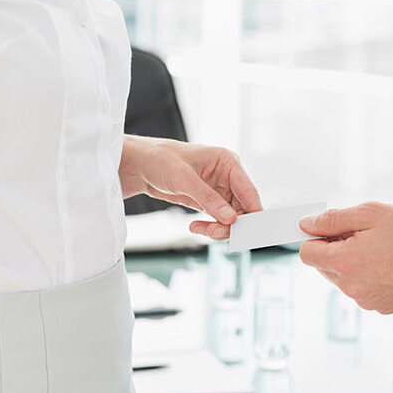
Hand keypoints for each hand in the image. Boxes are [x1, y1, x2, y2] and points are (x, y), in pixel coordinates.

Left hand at [119, 135, 261, 238]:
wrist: (140, 165)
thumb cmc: (160, 160)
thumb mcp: (184, 178)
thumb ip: (208, 199)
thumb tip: (230, 218)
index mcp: (228, 162)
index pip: (249, 191)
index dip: (252, 211)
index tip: (249, 230)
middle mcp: (228, 177)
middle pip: (243, 208)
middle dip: (231, 224)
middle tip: (214, 233)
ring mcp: (219, 190)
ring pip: (231, 218)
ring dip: (219, 228)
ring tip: (199, 229)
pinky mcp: (209, 202)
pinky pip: (218, 220)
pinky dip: (210, 227)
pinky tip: (195, 227)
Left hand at [298, 202, 392, 313]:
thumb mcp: (370, 213)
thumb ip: (333, 220)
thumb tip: (306, 224)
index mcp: (345, 262)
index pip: (307, 253)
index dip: (317, 237)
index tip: (332, 230)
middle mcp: (351, 287)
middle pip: (324, 266)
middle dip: (336, 250)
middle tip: (364, 236)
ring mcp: (365, 299)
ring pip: (343, 279)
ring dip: (352, 264)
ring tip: (380, 249)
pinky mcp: (379, 306)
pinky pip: (362, 289)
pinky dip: (368, 277)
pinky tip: (389, 264)